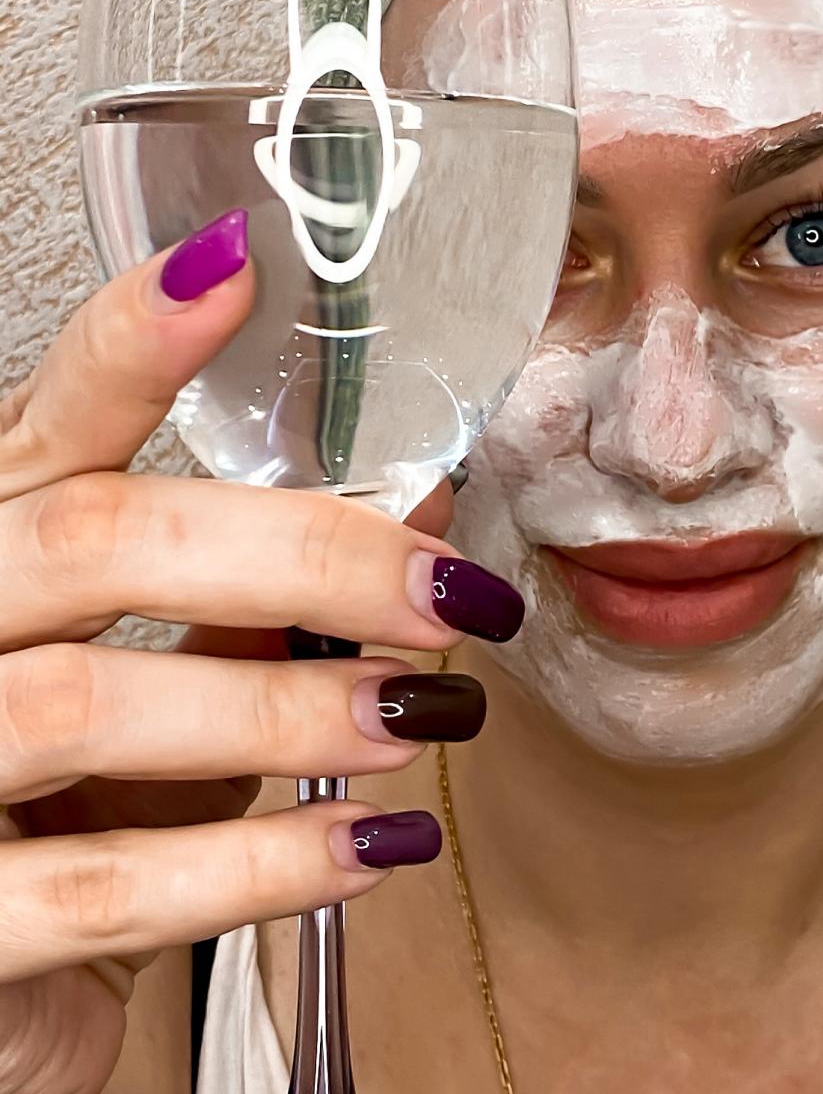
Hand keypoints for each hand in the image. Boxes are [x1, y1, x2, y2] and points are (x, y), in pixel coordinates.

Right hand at [0, 217, 522, 1092]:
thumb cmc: (60, 800)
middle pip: (95, 541)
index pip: (47, 421)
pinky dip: (266, 863)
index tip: (237, 266)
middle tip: (445, 593)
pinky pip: (107, 886)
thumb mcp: (136, 685)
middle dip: (299, 556)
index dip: (132, 342)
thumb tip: (408, 524)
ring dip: (291, 711)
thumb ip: (231, 609)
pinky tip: (377, 843)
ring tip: (424, 713)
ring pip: (89, 702)